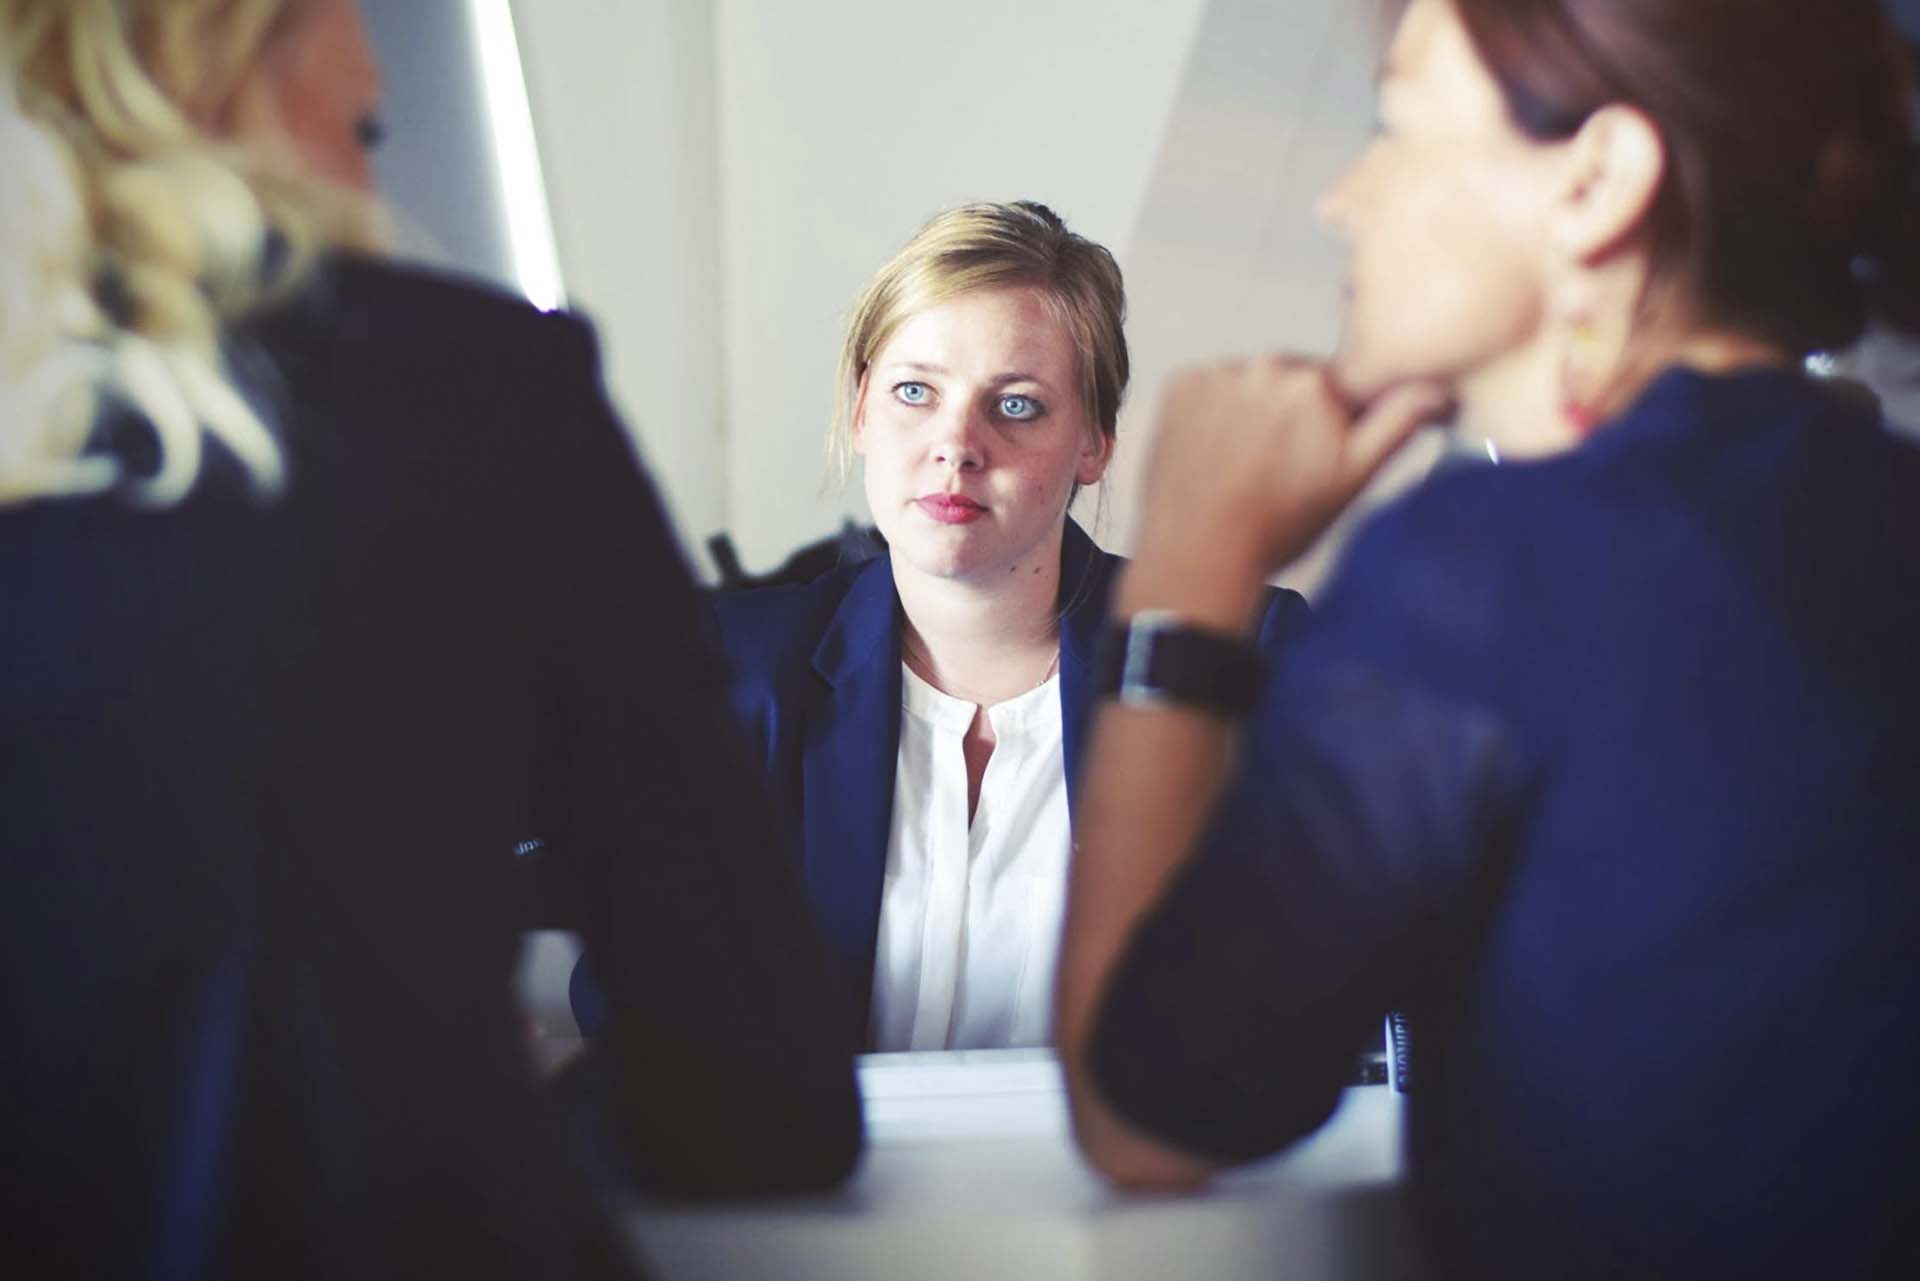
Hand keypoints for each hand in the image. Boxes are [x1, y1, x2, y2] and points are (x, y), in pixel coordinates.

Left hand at [1134, 357, 1449, 587]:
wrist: (1200, 554)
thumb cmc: (1278, 526)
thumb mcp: (1354, 478)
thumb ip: (1397, 423)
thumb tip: (1437, 389)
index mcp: (1316, 383)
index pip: (1339, 386)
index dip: (1333, 421)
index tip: (1318, 453)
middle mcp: (1265, 366)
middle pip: (1291, 380)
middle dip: (1291, 414)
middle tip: (1278, 467)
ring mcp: (1217, 374)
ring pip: (1249, 383)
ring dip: (1250, 410)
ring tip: (1242, 465)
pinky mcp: (1178, 385)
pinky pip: (1207, 387)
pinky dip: (1211, 412)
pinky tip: (1214, 453)